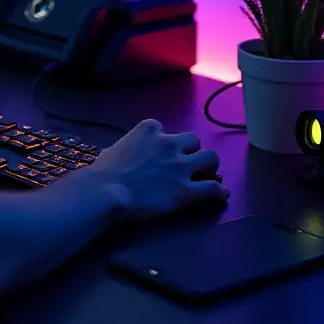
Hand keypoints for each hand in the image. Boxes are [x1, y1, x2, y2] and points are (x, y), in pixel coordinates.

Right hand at [84, 119, 228, 219]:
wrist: (107, 191)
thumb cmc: (103, 172)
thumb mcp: (114, 149)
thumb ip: (128, 147)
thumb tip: (126, 155)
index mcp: (149, 131)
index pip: (162, 128)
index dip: (161, 141)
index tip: (157, 150)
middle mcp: (168, 144)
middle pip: (193, 140)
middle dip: (191, 150)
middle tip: (186, 162)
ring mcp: (180, 166)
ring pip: (210, 158)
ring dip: (208, 166)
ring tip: (206, 174)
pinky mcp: (186, 190)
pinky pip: (213, 188)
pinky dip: (218, 192)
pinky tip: (220, 195)